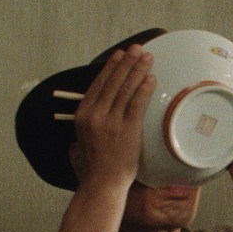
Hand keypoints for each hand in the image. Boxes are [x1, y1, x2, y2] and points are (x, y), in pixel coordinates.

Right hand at [71, 45, 154, 189]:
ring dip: (138, 70)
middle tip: (138, 49)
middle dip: (127, 63)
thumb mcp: (81, 143)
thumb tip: (87, 123)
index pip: (99, 84)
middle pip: (113, 82)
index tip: (120, 55)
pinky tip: (151, 78)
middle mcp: (95, 114)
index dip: (111, 67)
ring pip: (126, 89)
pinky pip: (137, 104)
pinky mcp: (127, 129)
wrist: (102, 183)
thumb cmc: (94, 167)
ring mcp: (111, 121)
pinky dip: (144, 89)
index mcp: (83, 114)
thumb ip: (84, 130)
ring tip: (148, 57)